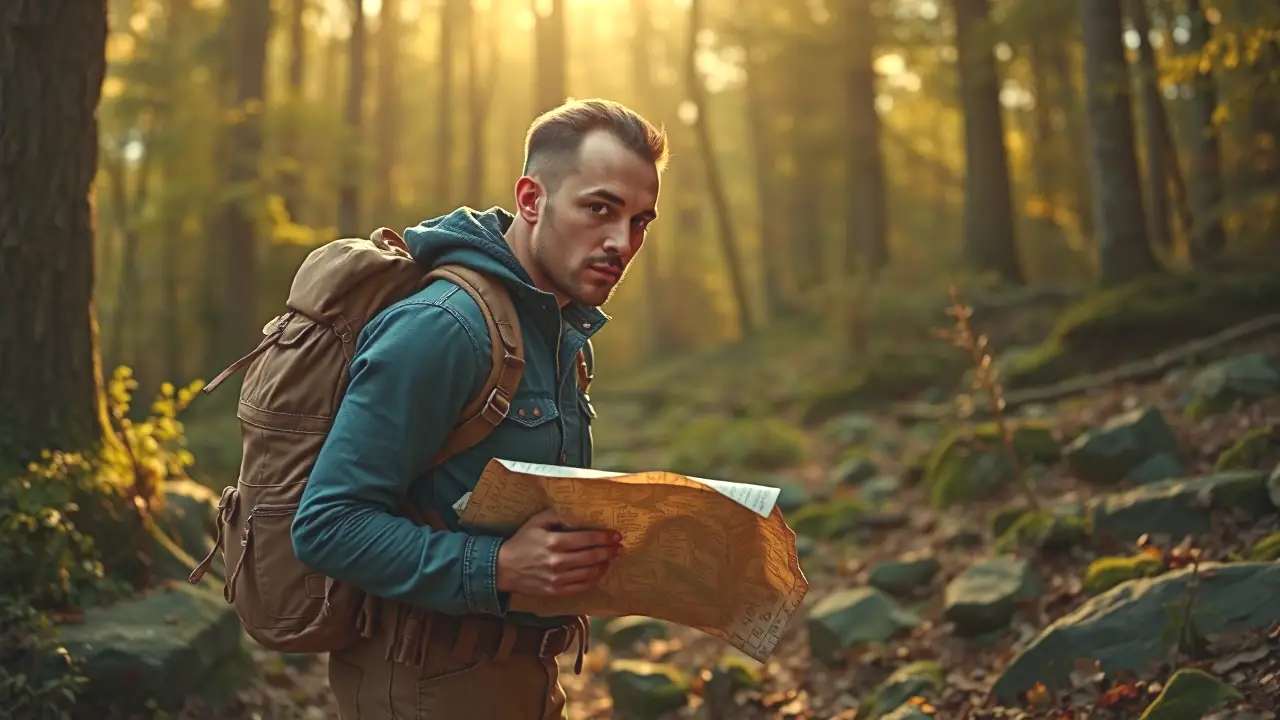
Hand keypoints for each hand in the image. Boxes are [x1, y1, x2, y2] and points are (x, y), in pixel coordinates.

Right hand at [496, 508, 621, 595]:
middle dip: (609, 550)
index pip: (587, 539)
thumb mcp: (536, 522)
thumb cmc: (521, 542)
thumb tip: (578, 511)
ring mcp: (558, 579)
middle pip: (592, 556)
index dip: (605, 537)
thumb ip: (557, 515)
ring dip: (605, 564)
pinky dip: (595, 578)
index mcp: (554, 542)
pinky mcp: (556, 591)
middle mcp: (558, 562)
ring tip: (612, 557)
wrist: (503, 568)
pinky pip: (582, 586)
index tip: (616, 534)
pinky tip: (599, 571)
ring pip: (590, 573)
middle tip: (619, 546)